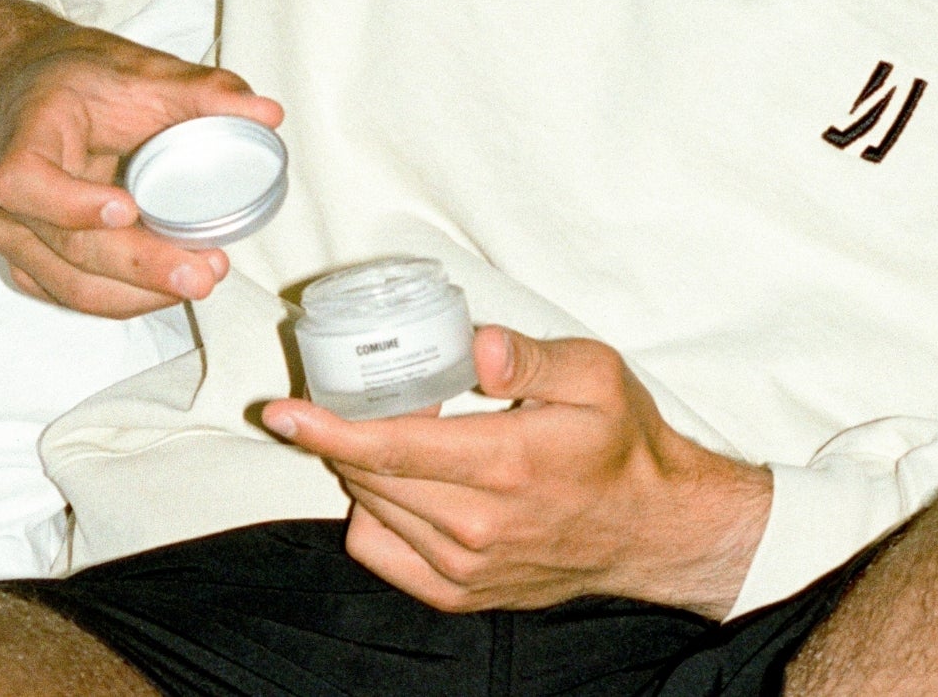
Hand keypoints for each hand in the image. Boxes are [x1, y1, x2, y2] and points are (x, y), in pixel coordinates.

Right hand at [0, 0, 283, 316]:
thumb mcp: (142, 69)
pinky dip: (128, 298)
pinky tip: (173, 287)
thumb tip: (269, 115)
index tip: (128, 208)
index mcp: (27, 137)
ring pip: (74, 284)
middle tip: (203, 272)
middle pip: (67, 247)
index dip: (71, 203)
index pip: (27, 182)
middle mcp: (10, 198)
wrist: (33, 94)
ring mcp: (18, 236)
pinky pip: (79, 294)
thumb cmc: (85, 81)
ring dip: (141, 293)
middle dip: (140, 266)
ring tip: (204, 278)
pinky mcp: (36, 262)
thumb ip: (205, 90)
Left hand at [261, 326, 772, 617]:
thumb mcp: (594, 374)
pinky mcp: (461, 593)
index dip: (327, 428)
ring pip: (372, 512)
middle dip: (345, 431)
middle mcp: (477, 524)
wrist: (653, 527)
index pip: (389, 447)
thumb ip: (530, 356)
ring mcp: (466, 566)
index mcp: (505, 463)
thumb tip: (477, 344)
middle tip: (353, 392)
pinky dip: (374, 515)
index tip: (284, 411)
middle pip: (370, 476)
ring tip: (389, 428)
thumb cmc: (623, 442)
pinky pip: (383, 554)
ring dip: (362, 468)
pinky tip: (402, 483)